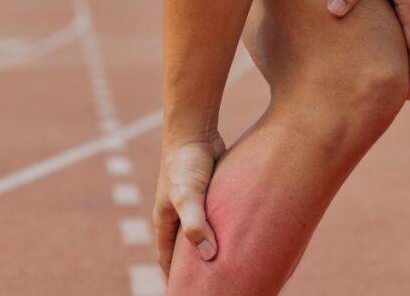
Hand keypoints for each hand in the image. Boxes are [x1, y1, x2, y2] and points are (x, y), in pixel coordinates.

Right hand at [152, 129, 226, 276]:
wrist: (194, 129)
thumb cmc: (185, 162)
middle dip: (197, 271)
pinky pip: (219, 220)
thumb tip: (211, 256)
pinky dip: (227, 232)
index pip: (167, 260)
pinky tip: (244, 241)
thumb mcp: (188, 195)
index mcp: (165, 221)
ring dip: (214, 251)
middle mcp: (178, 216)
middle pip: (186, 252)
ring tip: (232, 271)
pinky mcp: (212, 195)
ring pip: (205, 236)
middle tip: (215, 289)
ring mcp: (196, 205)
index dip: (176, 280)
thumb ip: (196, 224)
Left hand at [326, 0, 409, 97]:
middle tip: (395, 98)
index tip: (406, 96)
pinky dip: (392, 40)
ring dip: (400, 57)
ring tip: (385, 78)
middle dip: (407, 73)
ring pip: (406, 36)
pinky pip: (399, 23)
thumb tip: (332, 11)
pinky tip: (376, 46)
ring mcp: (409, 1)